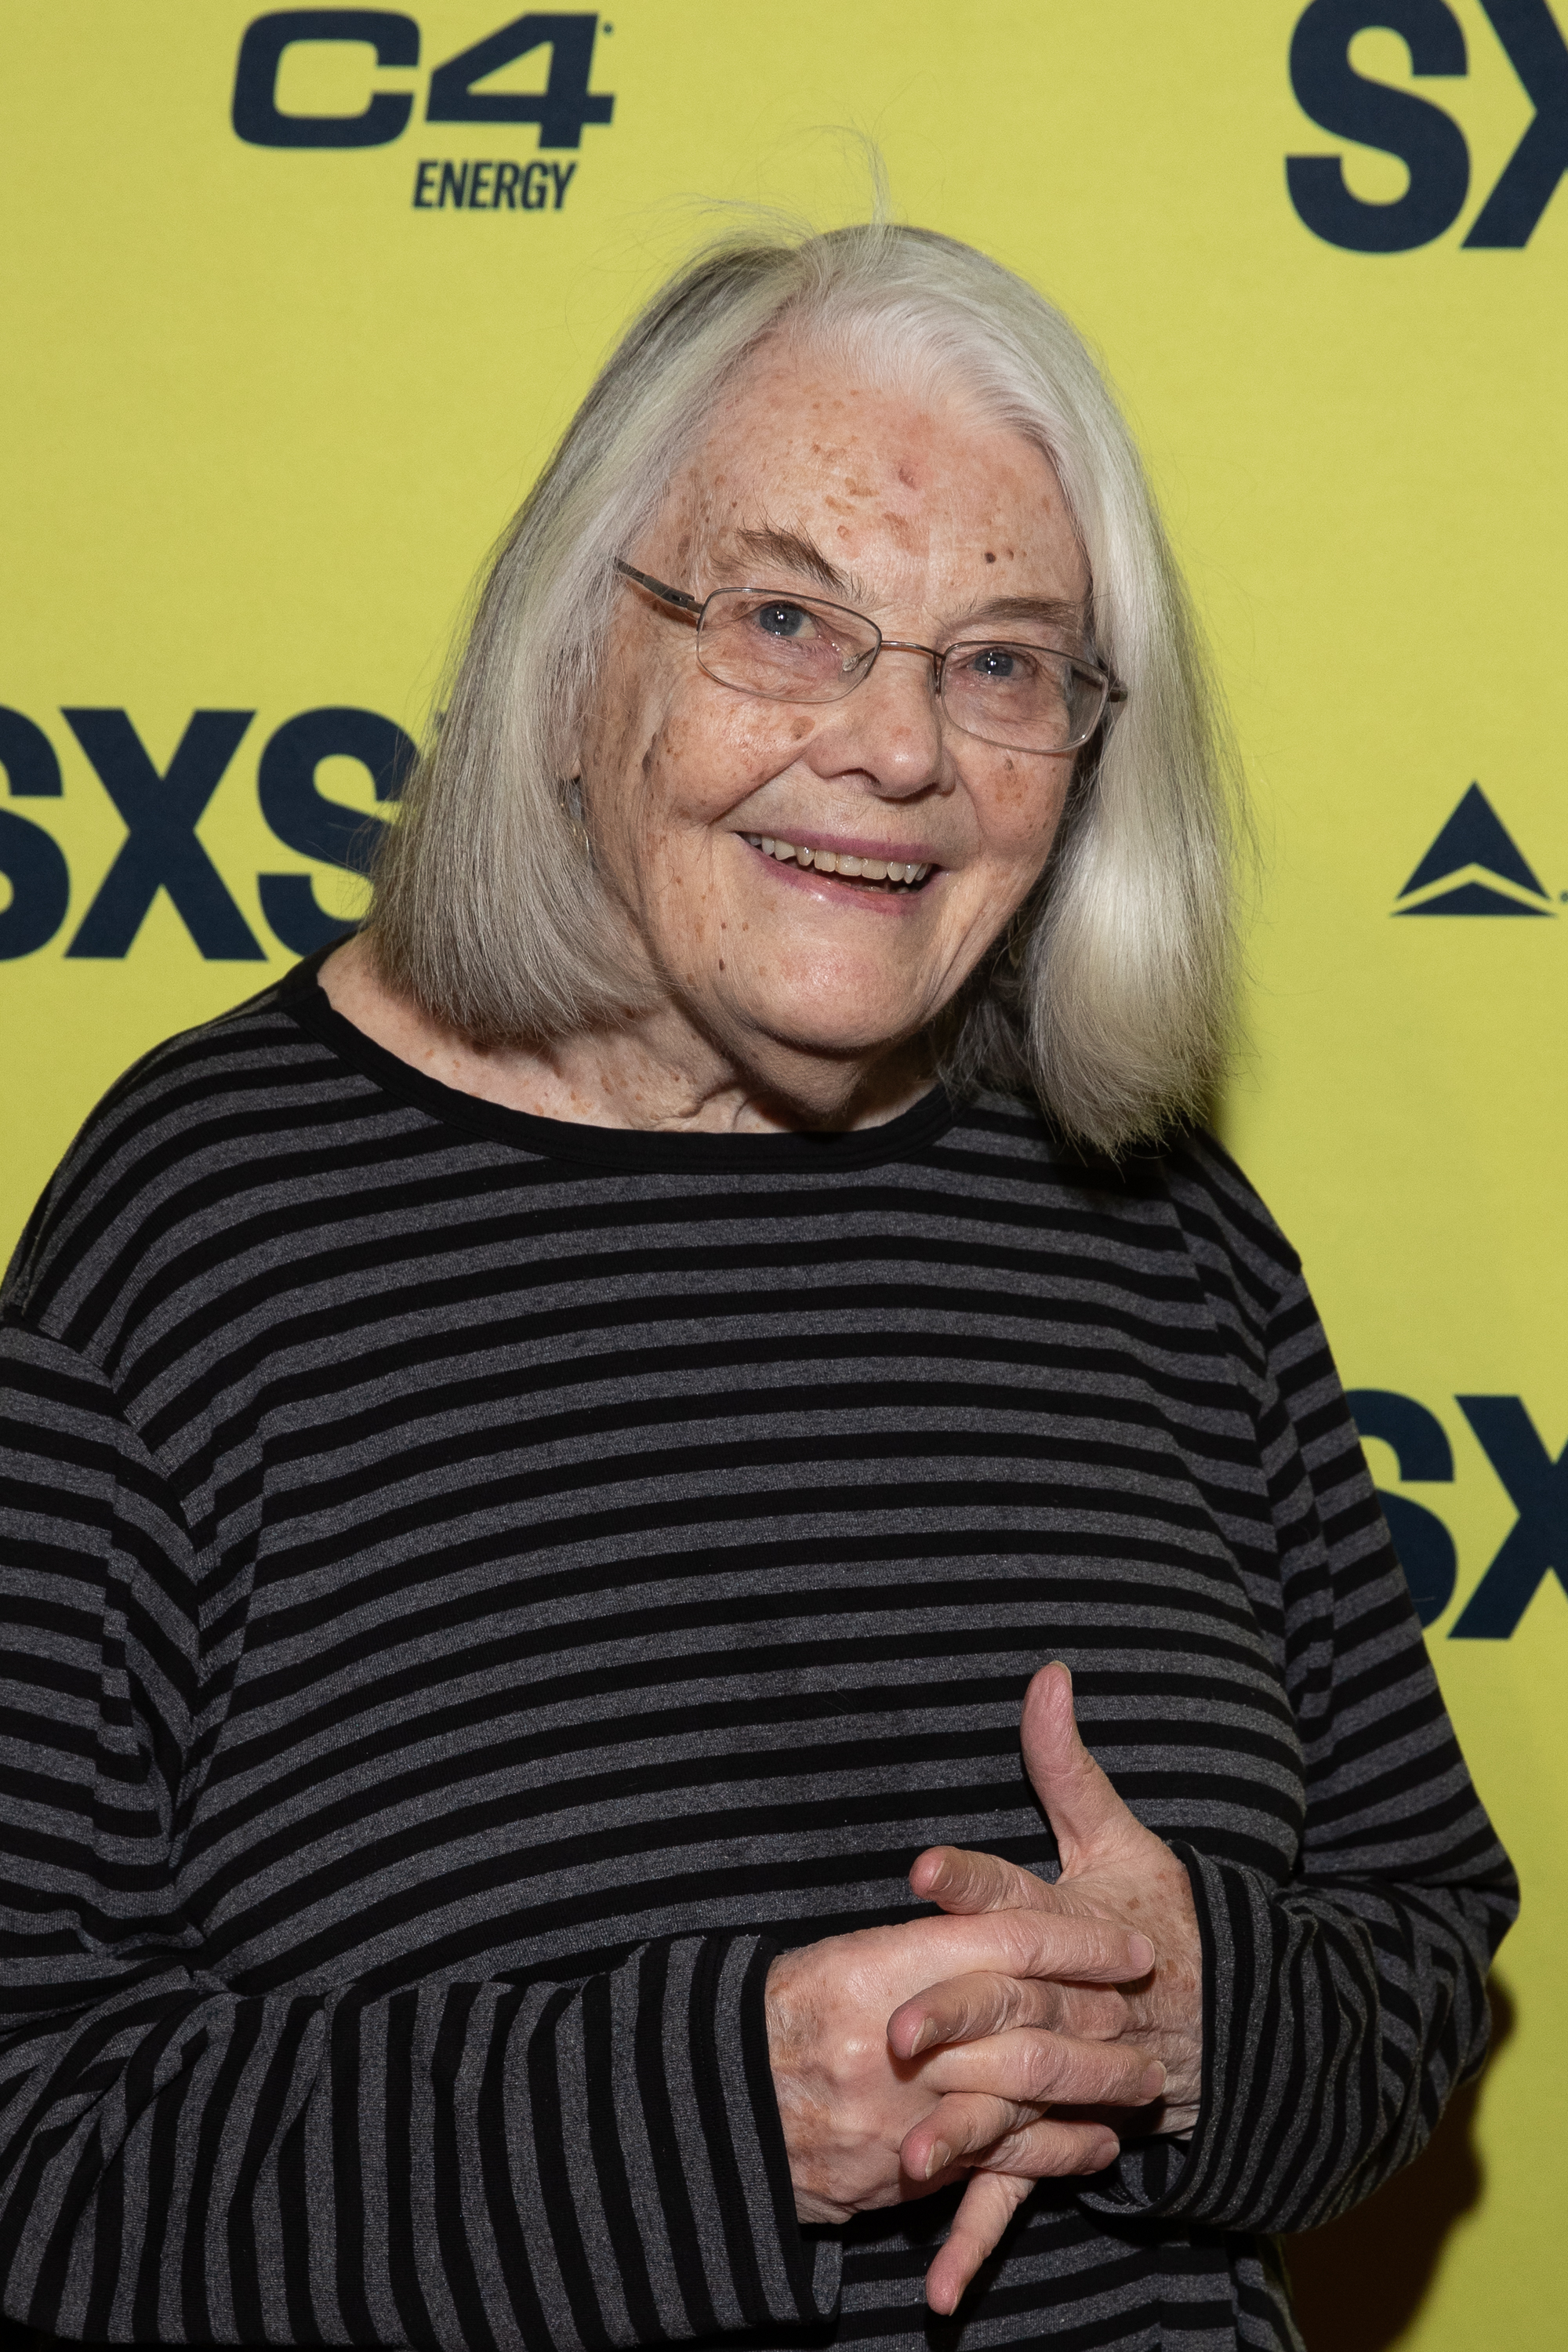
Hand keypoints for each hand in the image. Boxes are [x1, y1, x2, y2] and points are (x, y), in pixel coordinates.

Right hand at [766, 1904, 1161, 2225]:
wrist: (711, 2108)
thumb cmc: (780, 2014)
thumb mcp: (846, 1953)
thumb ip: (921, 1938)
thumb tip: (981, 1912)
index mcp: (884, 1965)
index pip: (1004, 1942)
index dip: (1075, 1941)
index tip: (1132, 1944)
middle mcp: (898, 2040)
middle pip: (1025, 2020)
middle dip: (1099, 2016)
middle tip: (1156, 2009)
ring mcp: (903, 2113)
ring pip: (1023, 2096)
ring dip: (1091, 2090)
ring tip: (1145, 2080)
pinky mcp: (903, 2172)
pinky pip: (996, 2163)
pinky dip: (1053, 2154)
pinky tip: (1096, 2147)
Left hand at [892, 1661, 1203, 2311]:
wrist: (1242, 2022)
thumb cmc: (1164, 1916)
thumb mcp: (1121, 1838)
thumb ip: (1068, 1764)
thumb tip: (1047, 1672)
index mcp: (1078, 1925)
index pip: (1019, 1895)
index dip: (971, 1882)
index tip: (919, 1868)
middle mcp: (1077, 2005)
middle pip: (1013, 2009)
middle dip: (958, 2019)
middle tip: (899, 2030)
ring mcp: (1078, 2082)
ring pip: (1017, 2111)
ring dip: (964, 2140)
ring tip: (901, 2161)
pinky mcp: (1072, 2139)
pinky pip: (1026, 2199)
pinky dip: (978, 2246)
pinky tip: (933, 2295)